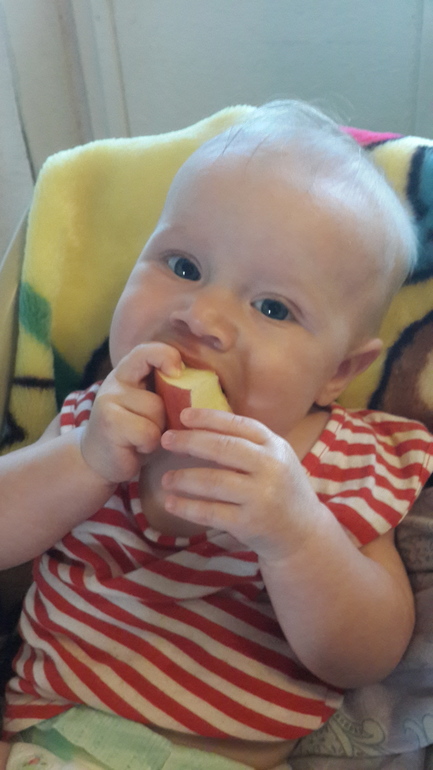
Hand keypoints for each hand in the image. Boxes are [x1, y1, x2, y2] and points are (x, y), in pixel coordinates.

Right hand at [81, 343, 181, 482]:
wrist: (99, 460)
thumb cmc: (134, 432)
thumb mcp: (150, 407)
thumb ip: (166, 393)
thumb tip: (207, 391)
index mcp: (127, 373)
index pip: (146, 351)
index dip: (166, 356)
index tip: (178, 372)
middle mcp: (115, 382)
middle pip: (163, 391)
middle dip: (168, 413)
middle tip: (154, 426)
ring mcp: (109, 401)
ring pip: (157, 412)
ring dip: (159, 432)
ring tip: (142, 438)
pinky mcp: (110, 424)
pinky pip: (149, 433)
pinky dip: (148, 445)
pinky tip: (136, 447)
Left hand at [160, 407, 321, 562]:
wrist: (304, 534)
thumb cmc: (283, 491)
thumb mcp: (276, 460)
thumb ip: (249, 445)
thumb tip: (202, 427)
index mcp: (276, 446)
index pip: (238, 425)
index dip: (209, 418)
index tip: (184, 416)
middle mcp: (270, 468)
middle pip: (222, 448)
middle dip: (189, 442)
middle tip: (166, 440)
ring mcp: (260, 496)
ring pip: (212, 481)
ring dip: (183, 478)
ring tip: (166, 479)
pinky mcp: (249, 524)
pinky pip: (210, 512)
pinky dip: (186, 507)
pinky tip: (171, 503)